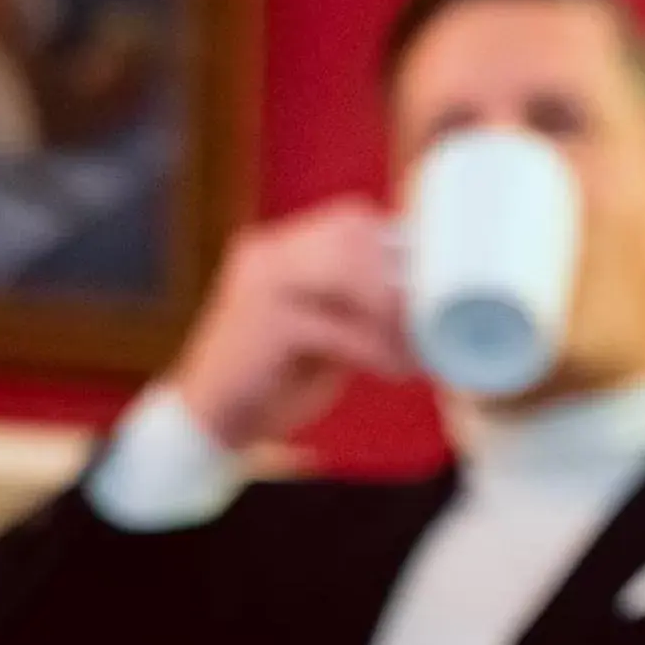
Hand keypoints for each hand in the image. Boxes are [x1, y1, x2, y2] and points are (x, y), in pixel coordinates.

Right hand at [169, 198, 409, 450]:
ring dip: (391, 312)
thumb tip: (417, 300)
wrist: (211, 423)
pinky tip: (393, 371)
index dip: (397, 248)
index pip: (350, 221)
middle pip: (353, 235)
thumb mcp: (319, 333)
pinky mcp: (268, 323)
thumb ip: (353, 308)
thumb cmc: (271, 382)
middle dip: (398, 278)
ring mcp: (264, 284)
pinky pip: (339, 327)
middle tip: (428, 320)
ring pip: (348, 271)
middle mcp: (268, 255)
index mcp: (277, 250)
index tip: (433, 285)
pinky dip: (375, 350)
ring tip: (412, 347)